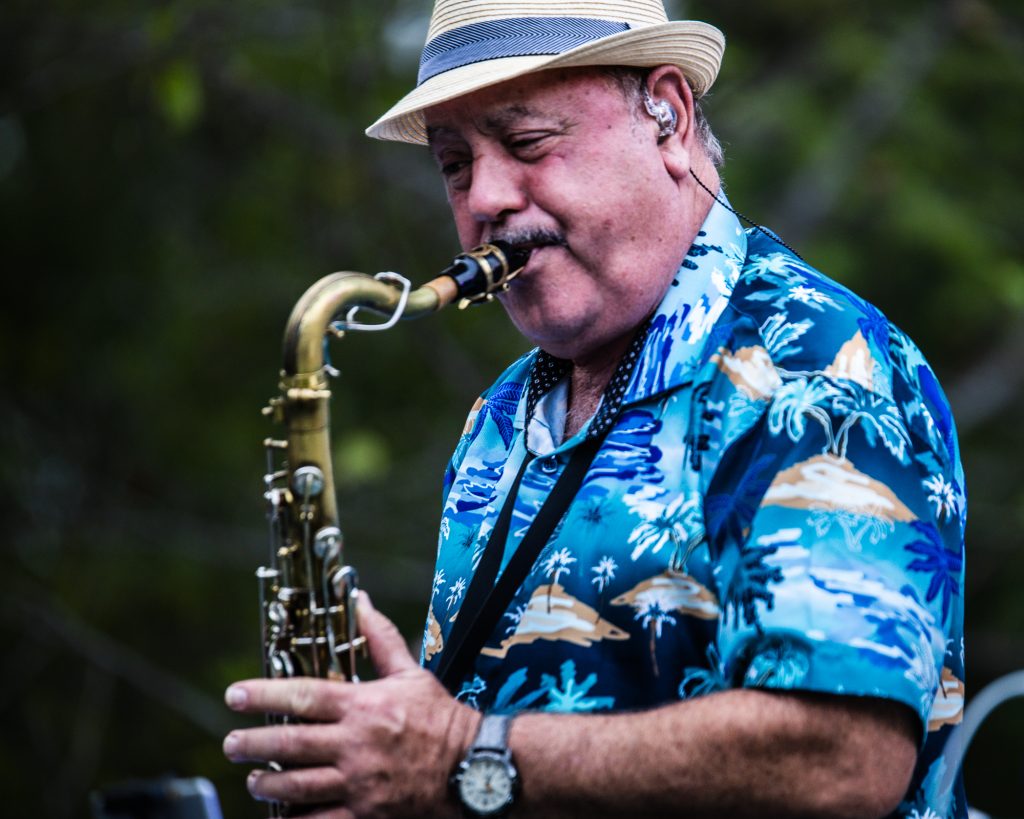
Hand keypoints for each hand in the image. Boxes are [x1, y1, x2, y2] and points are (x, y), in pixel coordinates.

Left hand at [222, 594, 480, 817]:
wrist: (472, 768)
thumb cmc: (441, 718)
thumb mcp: (412, 673)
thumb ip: (380, 640)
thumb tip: (361, 602)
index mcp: (363, 707)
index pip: (303, 697)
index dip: (264, 695)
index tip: (235, 696)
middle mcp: (355, 745)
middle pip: (290, 745)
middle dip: (253, 745)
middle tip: (231, 745)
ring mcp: (359, 784)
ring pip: (298, 787)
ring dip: (268, 784)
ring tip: (253, 781)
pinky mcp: (366, 815)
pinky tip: (283, 817)